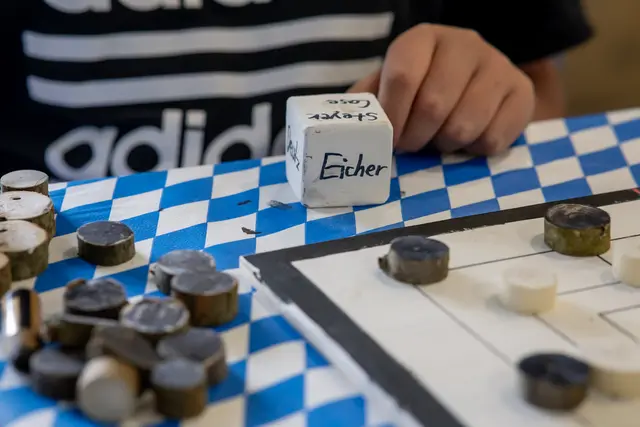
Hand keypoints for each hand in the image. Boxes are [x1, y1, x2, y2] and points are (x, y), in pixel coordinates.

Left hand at [348, 24, 534, 154]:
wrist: (475, 84)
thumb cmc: (420, 90)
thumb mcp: (388, 88)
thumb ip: (367, 103)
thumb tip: (344, 129)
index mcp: (423, 38)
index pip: (402, 75)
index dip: (392, 115)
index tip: (388, 137)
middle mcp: (464, 44)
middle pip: (433, 104)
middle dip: (415, 137)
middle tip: (411, 145)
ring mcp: (498, 66)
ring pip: (464, 125)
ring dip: (445, 145)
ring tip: (439, 139)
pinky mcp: (523, 93)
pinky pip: (493, 140)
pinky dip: (474, 151)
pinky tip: (468, 139)